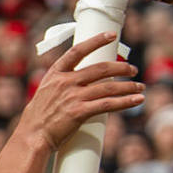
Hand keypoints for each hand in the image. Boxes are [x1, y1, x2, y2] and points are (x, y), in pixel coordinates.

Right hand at [19, 32, 144, 152]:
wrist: (32, 137)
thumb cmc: (38, 118)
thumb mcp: (46, 92)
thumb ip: (62, 84)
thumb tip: (80, 81)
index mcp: (56, 73)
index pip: (78, 50)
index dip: (96, 41)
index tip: (111, 35)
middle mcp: (65, 82)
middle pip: (100, 68)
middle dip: (121, 68)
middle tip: (132, 69)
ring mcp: (73, 97)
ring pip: (108, 87)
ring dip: (128, 86)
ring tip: (140, 87)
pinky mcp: (80, 112)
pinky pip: (108, 105)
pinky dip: (126, 102)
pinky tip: (137, 100)